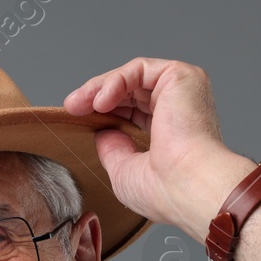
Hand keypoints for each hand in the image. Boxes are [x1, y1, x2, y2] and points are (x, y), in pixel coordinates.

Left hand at [63, 57, 254, 241]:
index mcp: (173, 133)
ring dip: (99, 88)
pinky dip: (115, 81)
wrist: (188, 186)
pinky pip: (139, 70)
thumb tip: (103, 133)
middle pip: (130, 92)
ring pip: (132, 78)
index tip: (78, 118)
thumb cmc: (166, 191)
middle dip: (95, 97)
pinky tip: (100, 101)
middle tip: (72, 107)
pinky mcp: (181, 76)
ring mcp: (183, 91)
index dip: (104, 113)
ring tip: (78, 104)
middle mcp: (180, 109)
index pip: (134, 112)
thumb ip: (113, 148)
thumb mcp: (125, 171)